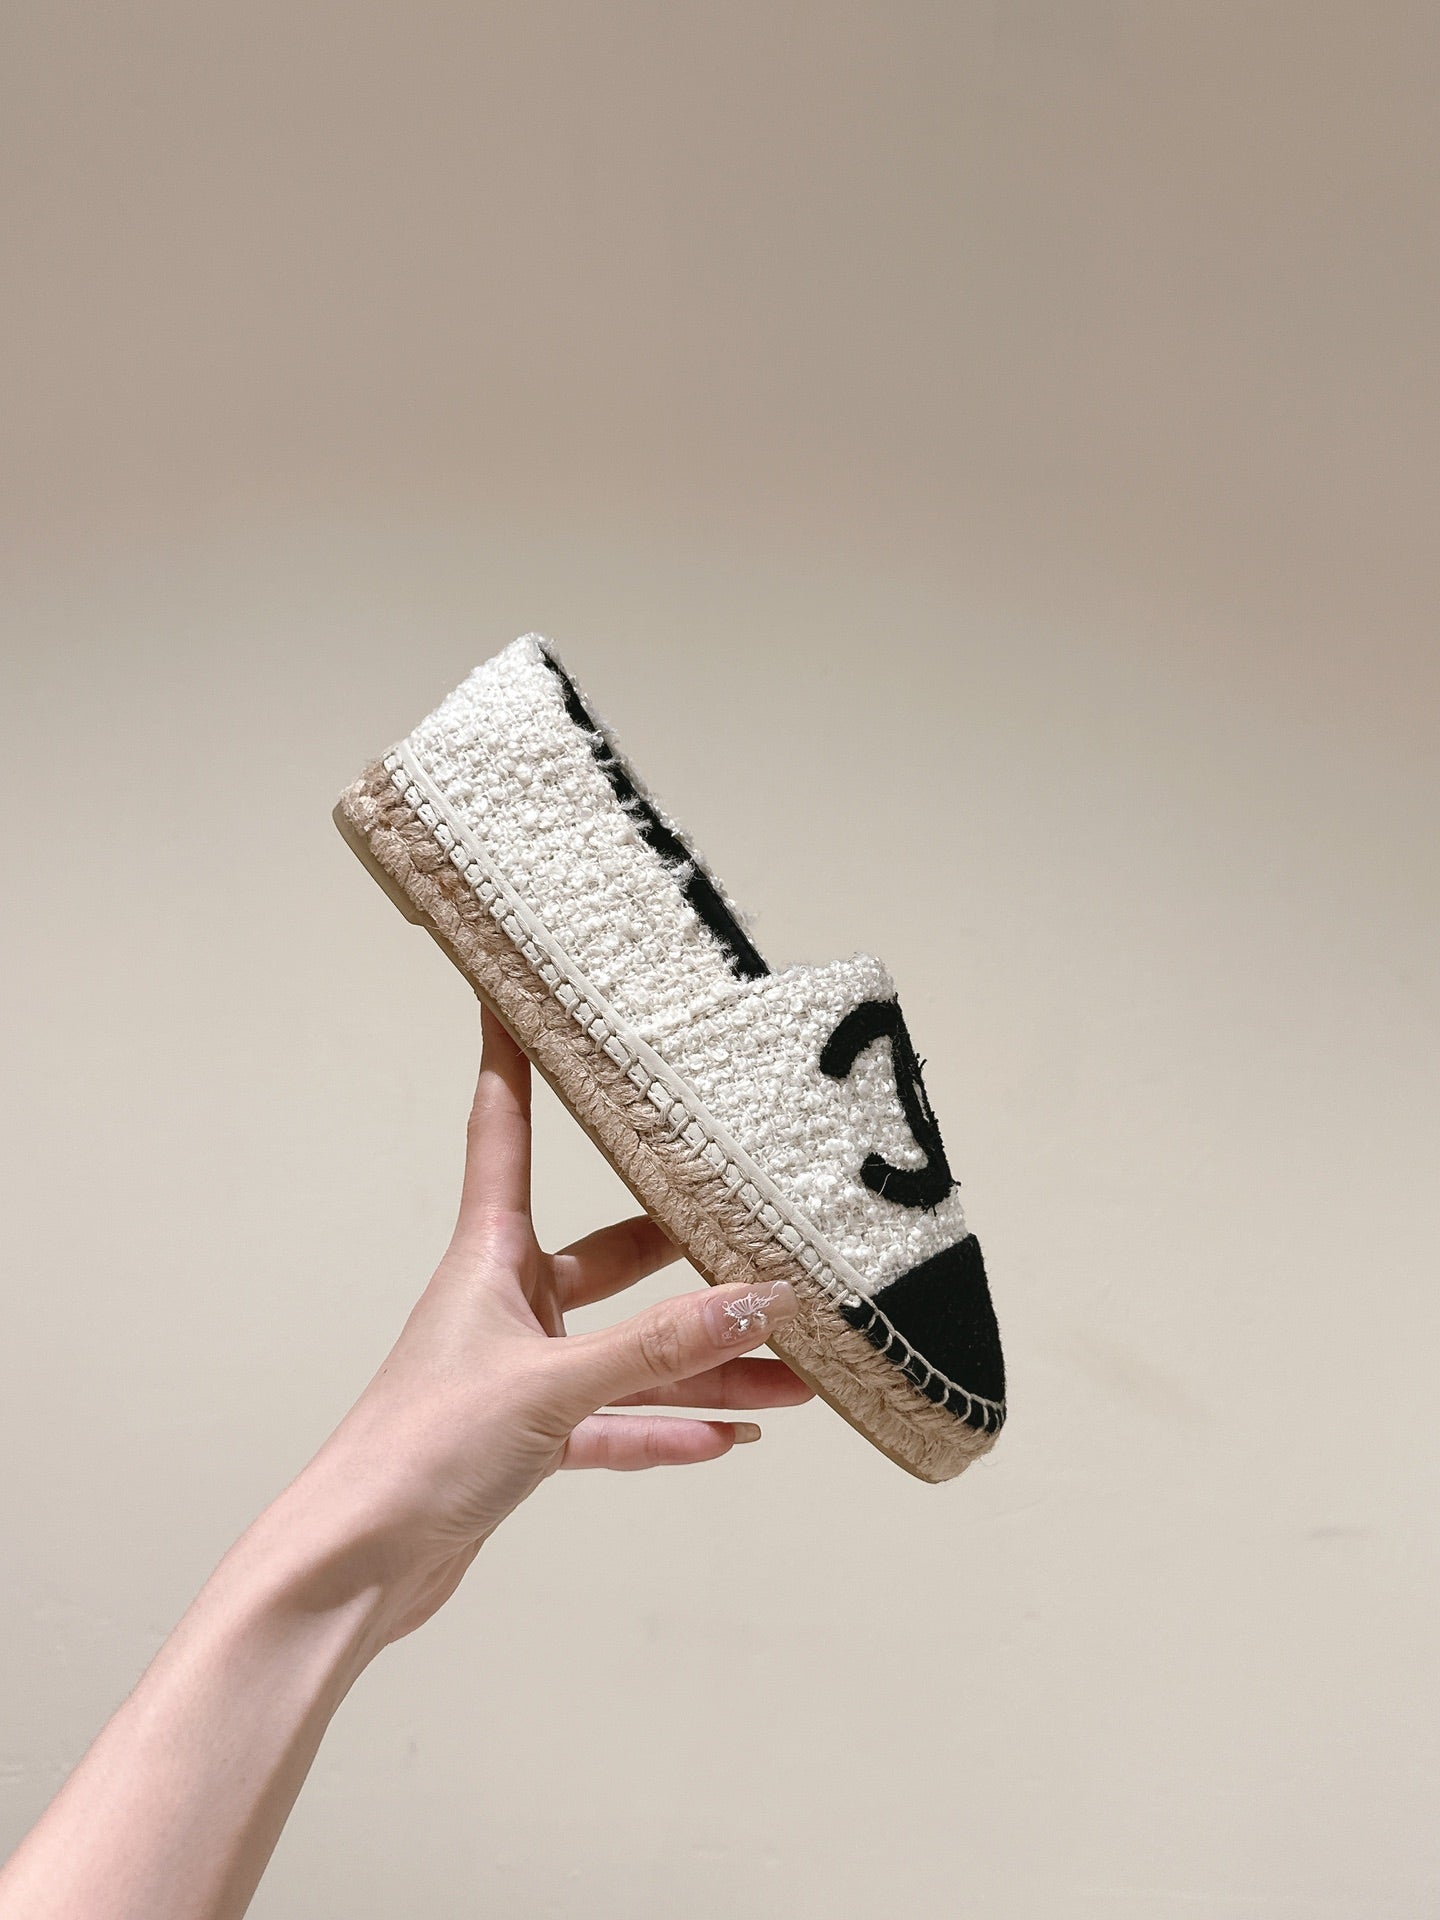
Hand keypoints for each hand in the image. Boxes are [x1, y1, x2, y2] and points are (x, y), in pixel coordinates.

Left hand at [300, 1006, 812, 1641]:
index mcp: (488, 1257)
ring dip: (703, 1365)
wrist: (355, 1568)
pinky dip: (668, 1429)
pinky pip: (616, 1423)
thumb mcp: (552, 1387)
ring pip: (630, 1354)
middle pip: (609, 1256)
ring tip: (792, 1372)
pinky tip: (732, 1435)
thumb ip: (662, 1348)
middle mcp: (505, 1303)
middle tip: (754, 1228)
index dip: (513, 1058)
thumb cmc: (417, 1451)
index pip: (506, 1129)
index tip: (520, 992)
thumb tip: (763, 1301)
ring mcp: (519, 1373)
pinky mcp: (526, 1441)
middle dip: (687, 1253)